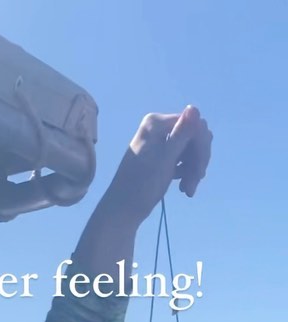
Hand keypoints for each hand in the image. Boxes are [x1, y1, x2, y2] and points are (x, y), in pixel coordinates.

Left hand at [105, 106, 212, 226]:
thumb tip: (195, 107)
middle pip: (193, 137)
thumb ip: (181, 134)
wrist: (122, 210)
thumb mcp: (165, 160)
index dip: (201, 147)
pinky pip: (182, 159)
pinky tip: (183, 188)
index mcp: (156, 123)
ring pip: (189, 150)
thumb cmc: (142, 186)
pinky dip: (186, 173)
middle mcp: (158, 127)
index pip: (193, 126)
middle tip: (195, 183)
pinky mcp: (161, 156)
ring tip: (187, 190)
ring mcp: (159, 142)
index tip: (201, 172)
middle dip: (197, 160)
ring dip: (193, 169)